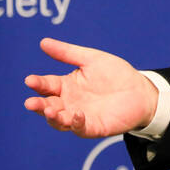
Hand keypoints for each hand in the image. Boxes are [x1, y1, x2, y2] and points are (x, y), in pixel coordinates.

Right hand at [24, 38, 157, 137]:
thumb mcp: (91, 59)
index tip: (29, 80)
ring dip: (53, 117)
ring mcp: (79, 116)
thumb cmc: (116, 73)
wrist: (140, 90)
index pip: (46, 85)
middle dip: (38, 105)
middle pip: (48, 105)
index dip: (37, 83)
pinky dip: (76, 123)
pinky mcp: (93, 127)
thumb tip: (43, 42)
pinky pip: (80, 128)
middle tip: (31, 102)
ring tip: (50, 110)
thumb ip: (67, 53)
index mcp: (66, 86)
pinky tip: (76, 115)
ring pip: (59, 120)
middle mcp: (69, 103)